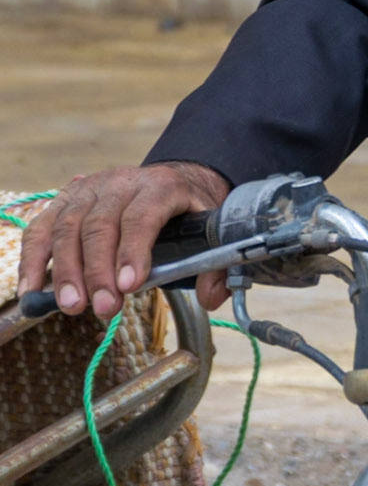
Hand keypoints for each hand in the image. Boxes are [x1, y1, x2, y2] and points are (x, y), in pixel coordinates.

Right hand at [17, 162, 231, 320]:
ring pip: (68, 227)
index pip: (142, 215)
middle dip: (98, 271)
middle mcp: (120, 183)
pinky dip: (33, 259)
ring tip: (71, 306)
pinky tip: (32, 290)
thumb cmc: (190, 209)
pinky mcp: (65, 201)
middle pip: (100, 225)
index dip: (133, 250)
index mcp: (161, 186)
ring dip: (65, 270)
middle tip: (103, 308)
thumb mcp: (214, 227)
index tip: (129, 285)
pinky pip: (41, 228)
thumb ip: (216, 264)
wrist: (173, 177)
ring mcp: (88, 190)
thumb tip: (211, 298)